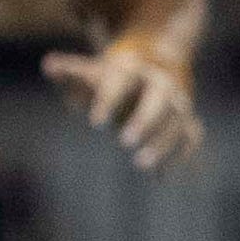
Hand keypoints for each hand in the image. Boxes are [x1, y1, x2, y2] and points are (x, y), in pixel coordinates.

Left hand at [43, 37, 200, 168]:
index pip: (121, 81)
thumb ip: (70, 70)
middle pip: (159, 98)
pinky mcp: (186, 120)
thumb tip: (48, 66)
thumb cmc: (115, 74)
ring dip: (163, 143)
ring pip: (178, 120)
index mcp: (134, 68)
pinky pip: (190, 137)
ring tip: (140, 165)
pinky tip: (161, 177)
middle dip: (144, 119)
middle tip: (124, 142)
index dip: (108, 100)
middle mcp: (161, 83)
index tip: (94, 123)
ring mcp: (177, 102)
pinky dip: (181, 155)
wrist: (158, 63)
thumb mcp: (93, 68)